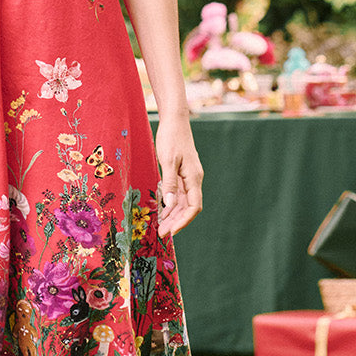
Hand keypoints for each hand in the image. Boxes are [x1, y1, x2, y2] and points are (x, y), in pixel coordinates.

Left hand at [155, 113, 202, 236]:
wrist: (174, 121)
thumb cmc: (171, 138)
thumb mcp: (168, 160)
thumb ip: (170, 182)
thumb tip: (171, 204)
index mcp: (194, 177)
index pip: (194, 206)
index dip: (184, 221)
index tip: (171, 231)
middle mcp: (194, 180)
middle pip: (188, 207)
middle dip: (176, 222)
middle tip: (162, 234)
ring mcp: (189, 177)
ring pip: (183, 203)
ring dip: (173, 215)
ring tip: (161, 227)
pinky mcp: (182, 174)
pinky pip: (179, 194)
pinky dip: (171, 204)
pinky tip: (163, 212)